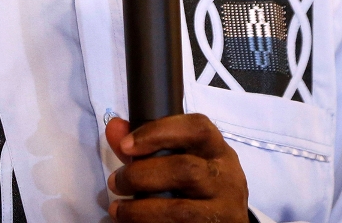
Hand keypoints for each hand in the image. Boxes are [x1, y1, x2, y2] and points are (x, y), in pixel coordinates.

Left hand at [105, 114, 249, 221]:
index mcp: (217, 150)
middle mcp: (227, 177)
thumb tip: (114, 128)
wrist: (221, 221)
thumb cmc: (197, 185)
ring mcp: (224, 209)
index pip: (197, 128)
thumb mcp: (180, 160)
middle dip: (140, 175)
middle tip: (116, 182)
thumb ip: (147, 145)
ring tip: (117, 209)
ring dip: (139, 210)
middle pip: (184, 169)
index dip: (159, 132)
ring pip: (180, 209)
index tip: (126, 145)